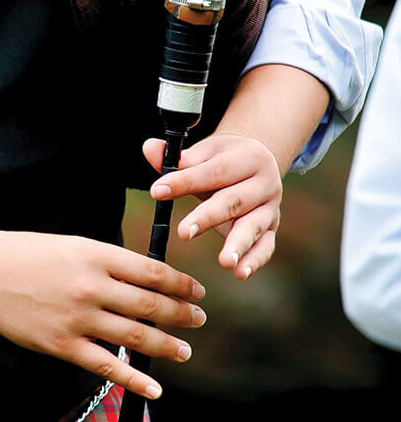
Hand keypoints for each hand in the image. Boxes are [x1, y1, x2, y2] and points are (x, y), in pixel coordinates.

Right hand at [0, 230, 206, 398]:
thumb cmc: (27, 255)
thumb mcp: (74, 245)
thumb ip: (108, 262)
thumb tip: (147, 280)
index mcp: (96, 256)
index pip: (153, 272)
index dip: (181, 285)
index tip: (195, 292)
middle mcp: (91, 286)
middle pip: (150, 305)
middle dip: (181, 315)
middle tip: (199, 320)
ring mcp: (77, 318)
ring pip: (135, 336)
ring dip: (167, 345)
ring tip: (184, 350)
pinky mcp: (62, 345)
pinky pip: (106, 367)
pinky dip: (135, 379)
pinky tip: (154, 387)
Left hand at [143, 132, 281, 279]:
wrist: (256, 162)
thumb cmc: (222, 159)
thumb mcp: (204, 153)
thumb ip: (178, 157)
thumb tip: (149, 148)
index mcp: (249, 157)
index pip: (213, 171)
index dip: (184, 181)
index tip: (157, 191)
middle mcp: (265, 182)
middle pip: (233, 201)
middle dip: (207, 217)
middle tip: (183, 233)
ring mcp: (270, 207)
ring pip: (253, 226)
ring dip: (238, 245)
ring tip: (224, 262)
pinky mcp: (271, 228)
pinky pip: (265, 246)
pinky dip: (254, 261)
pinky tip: (240, 273)